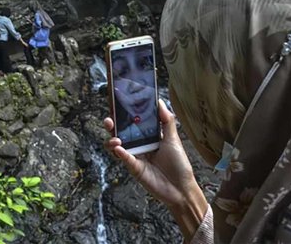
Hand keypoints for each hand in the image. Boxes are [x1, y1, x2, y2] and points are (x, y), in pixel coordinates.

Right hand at [103, 99, 206, 239]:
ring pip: (117, 146)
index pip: (133, 123)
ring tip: (115, 139)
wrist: (181, 188)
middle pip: (121, 133)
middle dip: (112, 126)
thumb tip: (160, 102)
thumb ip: (166, 121)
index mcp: (148, 136)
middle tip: (109, 121)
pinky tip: (118, 148)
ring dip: (112, 140)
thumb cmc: (179, 164)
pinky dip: (119, 153)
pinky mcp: (134, 168)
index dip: (124, 115)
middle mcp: (140, 145)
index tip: (117, 105)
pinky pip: (124, 158)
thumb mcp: (173, 139)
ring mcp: (135, 156)